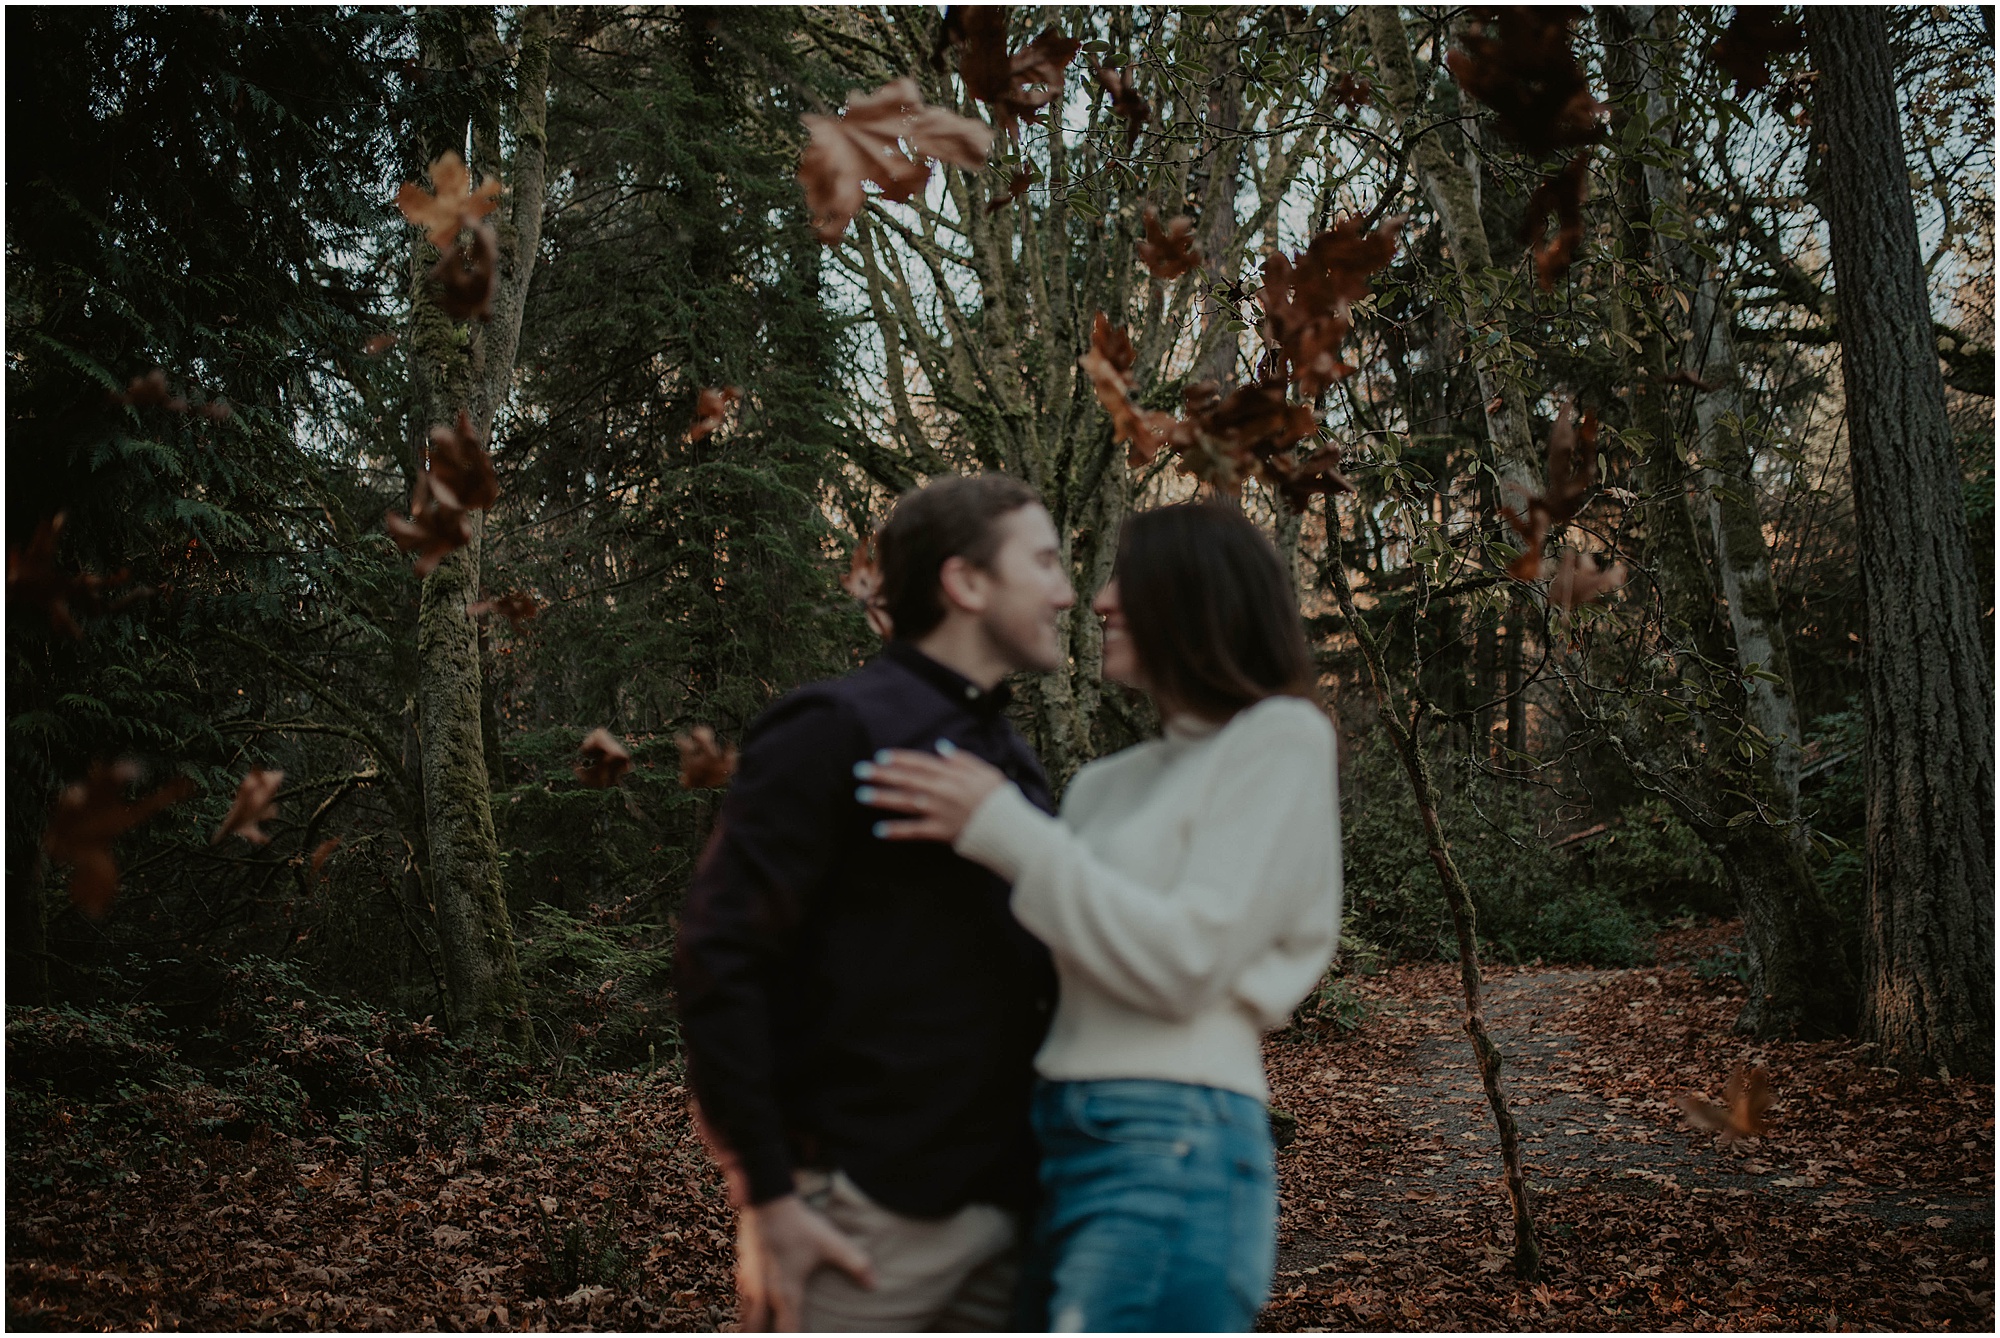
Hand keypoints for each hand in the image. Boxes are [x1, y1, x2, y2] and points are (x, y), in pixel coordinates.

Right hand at [736, 1194, 873, 1330]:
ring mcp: (750, 1283)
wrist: (767, 1202)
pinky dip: (746, 1310)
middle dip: (764, 1336)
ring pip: (745, 1317)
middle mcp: (764, 1294)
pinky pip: (741, 1299)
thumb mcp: (831, 1244)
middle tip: (773, 1335)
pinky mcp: (742, 1270)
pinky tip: (752, 1308)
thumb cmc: (799, 1225)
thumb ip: (855, 1264)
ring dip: (753, 1326)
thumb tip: (874, 1284)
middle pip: (756, 1330)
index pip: (787, 1332)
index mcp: (787, 1293)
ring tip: (759, 1329)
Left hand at [854, 742, 1007, 842]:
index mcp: (953, 775)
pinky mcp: (942, 832)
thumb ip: (962, 759)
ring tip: (862, 795)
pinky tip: (879, 830)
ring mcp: (941, 811)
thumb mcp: (986, 772)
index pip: (921, 763)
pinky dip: (898, 831)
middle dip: (883, 774)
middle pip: (908, 780)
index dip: (900, 759)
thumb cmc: (999, 800)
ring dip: (883, 798)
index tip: (881, 756)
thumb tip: (941, 746)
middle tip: (860, 771)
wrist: (1010, 829)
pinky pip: (916, 831)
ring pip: (907, 803)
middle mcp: (944, 791)